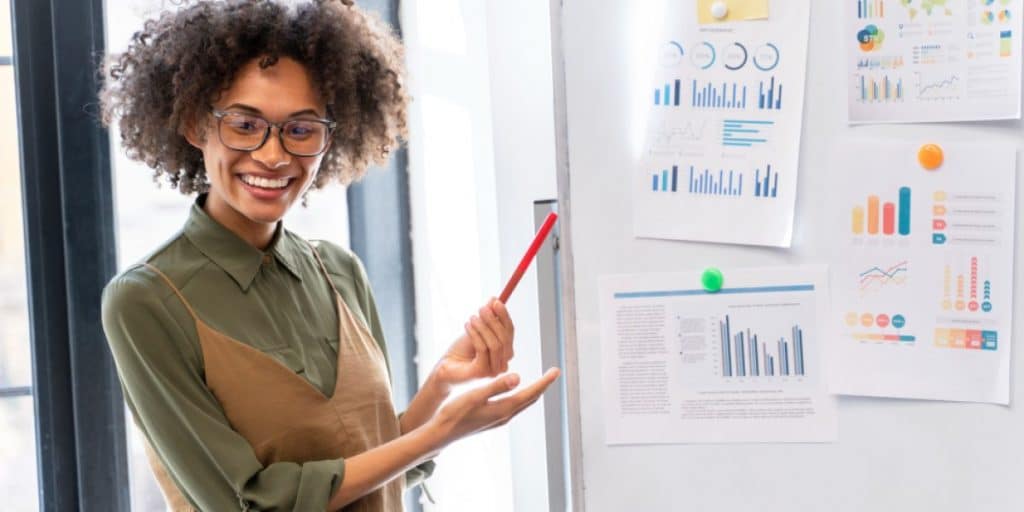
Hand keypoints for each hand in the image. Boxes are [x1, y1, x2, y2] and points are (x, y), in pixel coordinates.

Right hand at [425, 368, 560, 449]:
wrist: (441, 434)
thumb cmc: (455, 413)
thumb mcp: (475, 395)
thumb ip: (497, 386)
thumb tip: (519, 377)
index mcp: (504, 409)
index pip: (531, 393)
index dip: (545, 381)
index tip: (556, 371)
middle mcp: (505, 416)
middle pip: (530, 399)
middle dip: (543, 386)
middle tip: (553, 373)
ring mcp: (499, 420)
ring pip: (522, 404)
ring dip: (532, 392)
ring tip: (540, 381)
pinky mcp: (492, 420)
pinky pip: (513, 407)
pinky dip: (520, 397)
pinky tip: (516, 393)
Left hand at [434, 298, 514, 387]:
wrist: (445, 366)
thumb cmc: (461, 350)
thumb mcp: (476, 329)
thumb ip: (487, 317)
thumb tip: (494, 299)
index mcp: (504, 352)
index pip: (510, 332)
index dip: (504, 316)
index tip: (496, 302)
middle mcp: (502, 363)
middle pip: (505, 338)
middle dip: (494, 320)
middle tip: (482, 308)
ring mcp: (493, 370)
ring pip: (495, 344)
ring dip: (483, 327)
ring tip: (471, 317)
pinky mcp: (482, 373)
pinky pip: (483, 349)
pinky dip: (476, 335)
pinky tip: (467, 326)